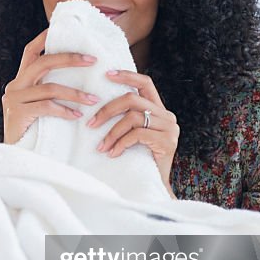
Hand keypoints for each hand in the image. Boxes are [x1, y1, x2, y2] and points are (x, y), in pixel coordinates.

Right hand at [1, 29, 99, 143]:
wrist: (15, 158)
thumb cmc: (34, 132)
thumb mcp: (41, 107)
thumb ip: (50, 91)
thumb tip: (81, 78)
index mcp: (20, 81)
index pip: (31, 52)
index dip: (44, 38)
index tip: (62, 28)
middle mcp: (14, 86)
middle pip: (43, 63)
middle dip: (70, 59)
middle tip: (93, 60)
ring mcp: (14, 99)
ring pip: (49, 87)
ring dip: (75, 93)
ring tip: (94, 99)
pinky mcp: (17, 114)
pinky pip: (46, 107)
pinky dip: (64, 110)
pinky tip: (77, 115)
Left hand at [87, 70, 178, 195]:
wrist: (155, 185)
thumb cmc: (139, 160)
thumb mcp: (133, 136)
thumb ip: (127, 120)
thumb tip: (98, 109)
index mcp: (159, 110)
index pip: (146, 84)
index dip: (127, 76)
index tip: (107, 74)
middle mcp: (167, 115)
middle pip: (132, 100)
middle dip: (107, 110)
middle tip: (90, 123)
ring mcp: (169, 128)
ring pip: (133, 118)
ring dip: (112, 132)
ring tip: (101, 146)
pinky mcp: (167, 142)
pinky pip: (137, 135)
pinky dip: (121, 143)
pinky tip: (113, 153)